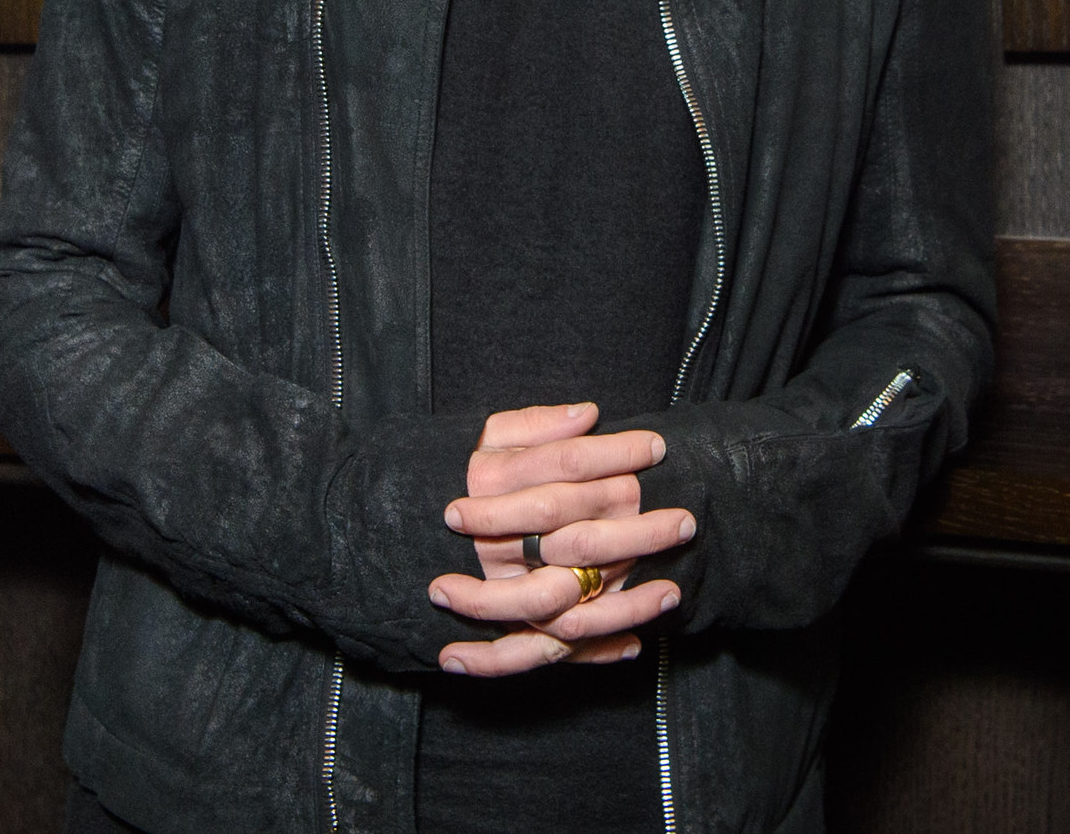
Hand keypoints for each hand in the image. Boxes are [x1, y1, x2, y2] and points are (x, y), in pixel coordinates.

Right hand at [427, 402, 695, 676]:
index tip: (657, 447)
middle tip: (687, 521)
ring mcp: (500, 590)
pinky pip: (545, 652)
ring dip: (624, 606)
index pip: (566, 465)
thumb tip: (588, 415)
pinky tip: (632, 645)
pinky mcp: (503, 626)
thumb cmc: (450, 477)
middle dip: (638, 531)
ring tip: (672, 591)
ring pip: (568, 609)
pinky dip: (589, 653)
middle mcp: (498, 543)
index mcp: (491, 485)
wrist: (383, 534)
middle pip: (579, 537)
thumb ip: (533, 425)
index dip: (615, 453)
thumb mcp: (482, 438)